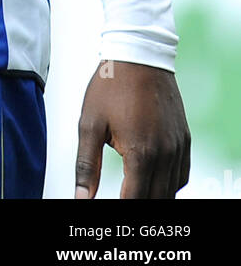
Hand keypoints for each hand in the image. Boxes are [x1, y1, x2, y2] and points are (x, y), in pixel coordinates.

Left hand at [75, 60, 189, 198]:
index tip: (108, 211)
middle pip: (156, 200)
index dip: (121, 211)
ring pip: (171, 191)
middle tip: (120, 200)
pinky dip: (169, 185)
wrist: (139, 53)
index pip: (134, 201)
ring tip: (133, 195)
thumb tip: (81, 197)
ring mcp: (178, 146)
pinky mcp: (184, 138)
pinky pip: (181, 175)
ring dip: (154, 197)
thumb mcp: (89, 123)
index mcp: (141, 153)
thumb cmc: (110, 85)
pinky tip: (152, 181)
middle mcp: (165, 154)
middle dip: (138, 205)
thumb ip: (86, 165)